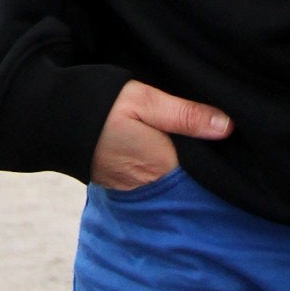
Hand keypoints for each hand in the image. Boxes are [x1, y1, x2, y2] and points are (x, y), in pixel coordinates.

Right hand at [91, 81, 233, 189]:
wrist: (55, 121)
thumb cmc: (102, 107)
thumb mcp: (146, 100)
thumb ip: (185, 114)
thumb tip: (227, 127)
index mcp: (164, 167)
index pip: (206, 172)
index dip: (221, 158)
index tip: (235, 144)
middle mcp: (153, 187)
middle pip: (194, 181)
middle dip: (207, 165)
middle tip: (222, 142)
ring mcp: (138, 190)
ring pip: (177, 182)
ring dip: (189, 168)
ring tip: (202, 146)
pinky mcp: (126, 185)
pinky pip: (159, 183)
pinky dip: (169, 171)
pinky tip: (175, 153)